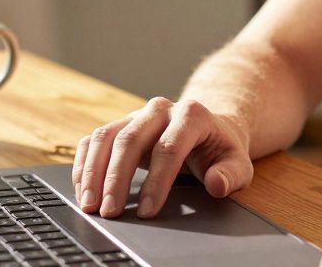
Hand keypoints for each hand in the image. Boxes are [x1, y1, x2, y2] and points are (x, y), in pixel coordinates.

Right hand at [72, 97, 253, 218]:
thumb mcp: (237, 164)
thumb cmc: (220, 150)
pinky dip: (85, 164)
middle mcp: (161, 109)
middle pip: (131, 140)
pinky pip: (94, 140)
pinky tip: (83, 189)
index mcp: (192, 114)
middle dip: (117, 179)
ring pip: (106, 137)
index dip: (157, 181)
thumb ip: (231, 175)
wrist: (208, 130)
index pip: (169, 147)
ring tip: (90, 205)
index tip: (148, 211)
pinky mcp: (120, 124)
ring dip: (93, 173)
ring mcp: (137, 115)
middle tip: (110, 212)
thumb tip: (216, 184)